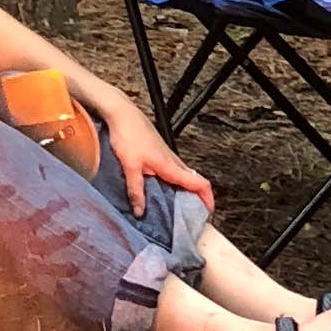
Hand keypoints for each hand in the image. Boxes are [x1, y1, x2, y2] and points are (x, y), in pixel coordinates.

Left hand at [95, 94, 211, 218]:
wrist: (122, 113)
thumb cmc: (128, 135)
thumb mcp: (130, 166)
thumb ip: (136, 190)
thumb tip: (140, 212)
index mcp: (170, 166)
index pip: (200, 184)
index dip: (208, 199)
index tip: (208, 213)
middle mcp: (173, 161)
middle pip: (195, 183)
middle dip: (198, 200)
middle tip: (192, 217)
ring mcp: (167, 156)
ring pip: (184, 177)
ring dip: (186, 192)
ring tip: (178, 209)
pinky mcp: (160, 153)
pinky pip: (174, 172)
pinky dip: (175, 184)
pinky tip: (163, 191)